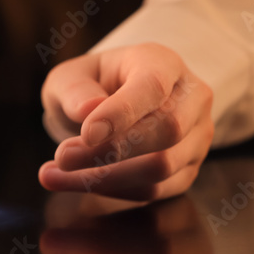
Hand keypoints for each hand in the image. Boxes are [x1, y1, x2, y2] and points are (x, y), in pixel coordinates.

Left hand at [38, 43, 213, 201]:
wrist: (108, 104)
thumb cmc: (90, 85)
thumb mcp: (70, 77)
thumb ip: (74, 90)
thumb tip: (88, 111)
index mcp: (163, 62)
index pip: (153, 86)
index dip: (122, 113)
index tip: (86, 134)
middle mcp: (191, 98)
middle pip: (167, 130)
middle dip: (111, 150)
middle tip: (63, 157)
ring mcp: (196, 137)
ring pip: (162, 167)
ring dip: (106, 177)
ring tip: (56, 173)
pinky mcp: (187, 171)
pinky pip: (154, 191)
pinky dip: (110, 191)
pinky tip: (71, 182)